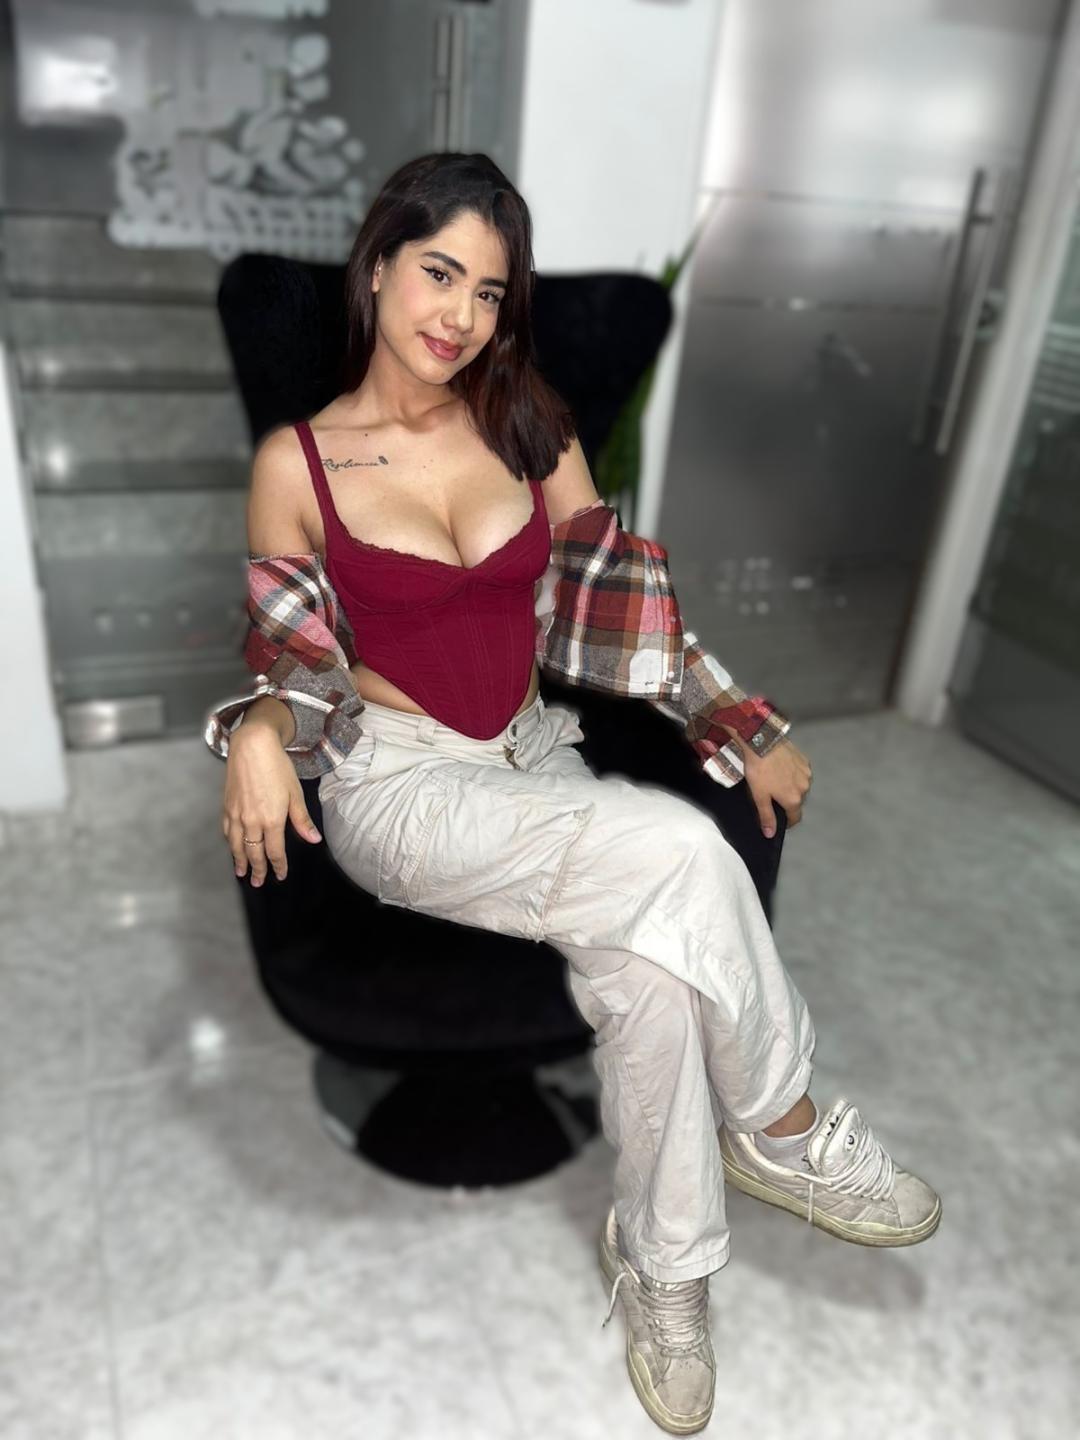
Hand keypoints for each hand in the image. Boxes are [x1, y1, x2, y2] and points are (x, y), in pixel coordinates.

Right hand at [222, 722, 321, 885]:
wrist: (252, 746)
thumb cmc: (277, 767)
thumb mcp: (295, 793)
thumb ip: (302, 820)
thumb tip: (313, 840)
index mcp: (272, 820)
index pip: (275, 852)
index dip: (278, 866)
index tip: (280, 875)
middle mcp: (252, 821)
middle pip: (254, 853)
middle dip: (257, 870)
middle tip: (258, 882)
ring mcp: (236, 815)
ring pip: (237, 846)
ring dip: (240, 861)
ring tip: (241, 872)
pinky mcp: (226, 806)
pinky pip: (227, 831)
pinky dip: (230, 843)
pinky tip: (232, 847)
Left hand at [740, 735, 811, 838]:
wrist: (762, 741)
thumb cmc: (759, 769)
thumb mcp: (759, 796)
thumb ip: (766, 816)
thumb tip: (770, 833)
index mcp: (793, 799)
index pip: (795, 818)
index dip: (787, 822)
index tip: (780, 820)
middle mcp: (804, 787)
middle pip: (797, 801)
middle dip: (786, 801)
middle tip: (771, 794)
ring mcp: (806, 773)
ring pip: (800, 786)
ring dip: (791, 786)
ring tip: (775, 779)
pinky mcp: (804, 760)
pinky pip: (801, 772)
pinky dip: (793, 773)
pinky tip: (780, 768)